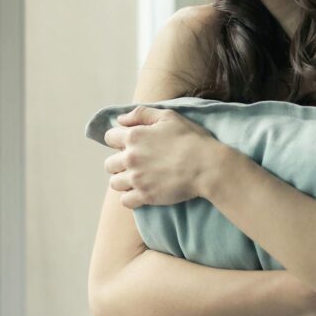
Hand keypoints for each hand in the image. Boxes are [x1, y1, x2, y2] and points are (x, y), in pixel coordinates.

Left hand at [102, 105, 227, 208]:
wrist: (207, 166)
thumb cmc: (190, 139)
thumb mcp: (168, 116)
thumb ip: (141, 114)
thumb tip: (120, 119)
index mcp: (134, 136)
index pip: (109, 138)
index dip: (118, 140)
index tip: (129, 145)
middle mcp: (130, 158)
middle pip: (109, 164)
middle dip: (119, 164)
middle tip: (136, 165)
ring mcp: (136, 178)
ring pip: (115, 183)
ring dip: (124, 181)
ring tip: (139, 179)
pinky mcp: (145, 196)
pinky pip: (125, 201)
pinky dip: (131, 198)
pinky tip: (142, 193)